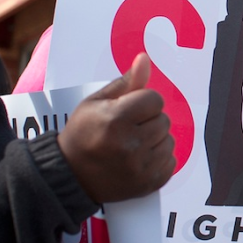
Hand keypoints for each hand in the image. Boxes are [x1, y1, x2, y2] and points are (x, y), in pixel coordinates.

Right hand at [58, 53, 175, 203]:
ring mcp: (140, 167)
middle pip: (164, 120)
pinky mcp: (148, 184)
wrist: (71, 174)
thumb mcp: (96, 102)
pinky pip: (171, 162)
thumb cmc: (83, 133)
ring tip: (132, 144)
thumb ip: (125, 82)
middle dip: (149, 121)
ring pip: (169, 141)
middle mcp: (130, 144)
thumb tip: (145, 59)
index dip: (142, 102)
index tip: (128, 111)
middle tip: (128, 129)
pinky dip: (159, 160)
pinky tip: (139, 159)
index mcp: (116, 120)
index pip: (154, 99)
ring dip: (155, 140)